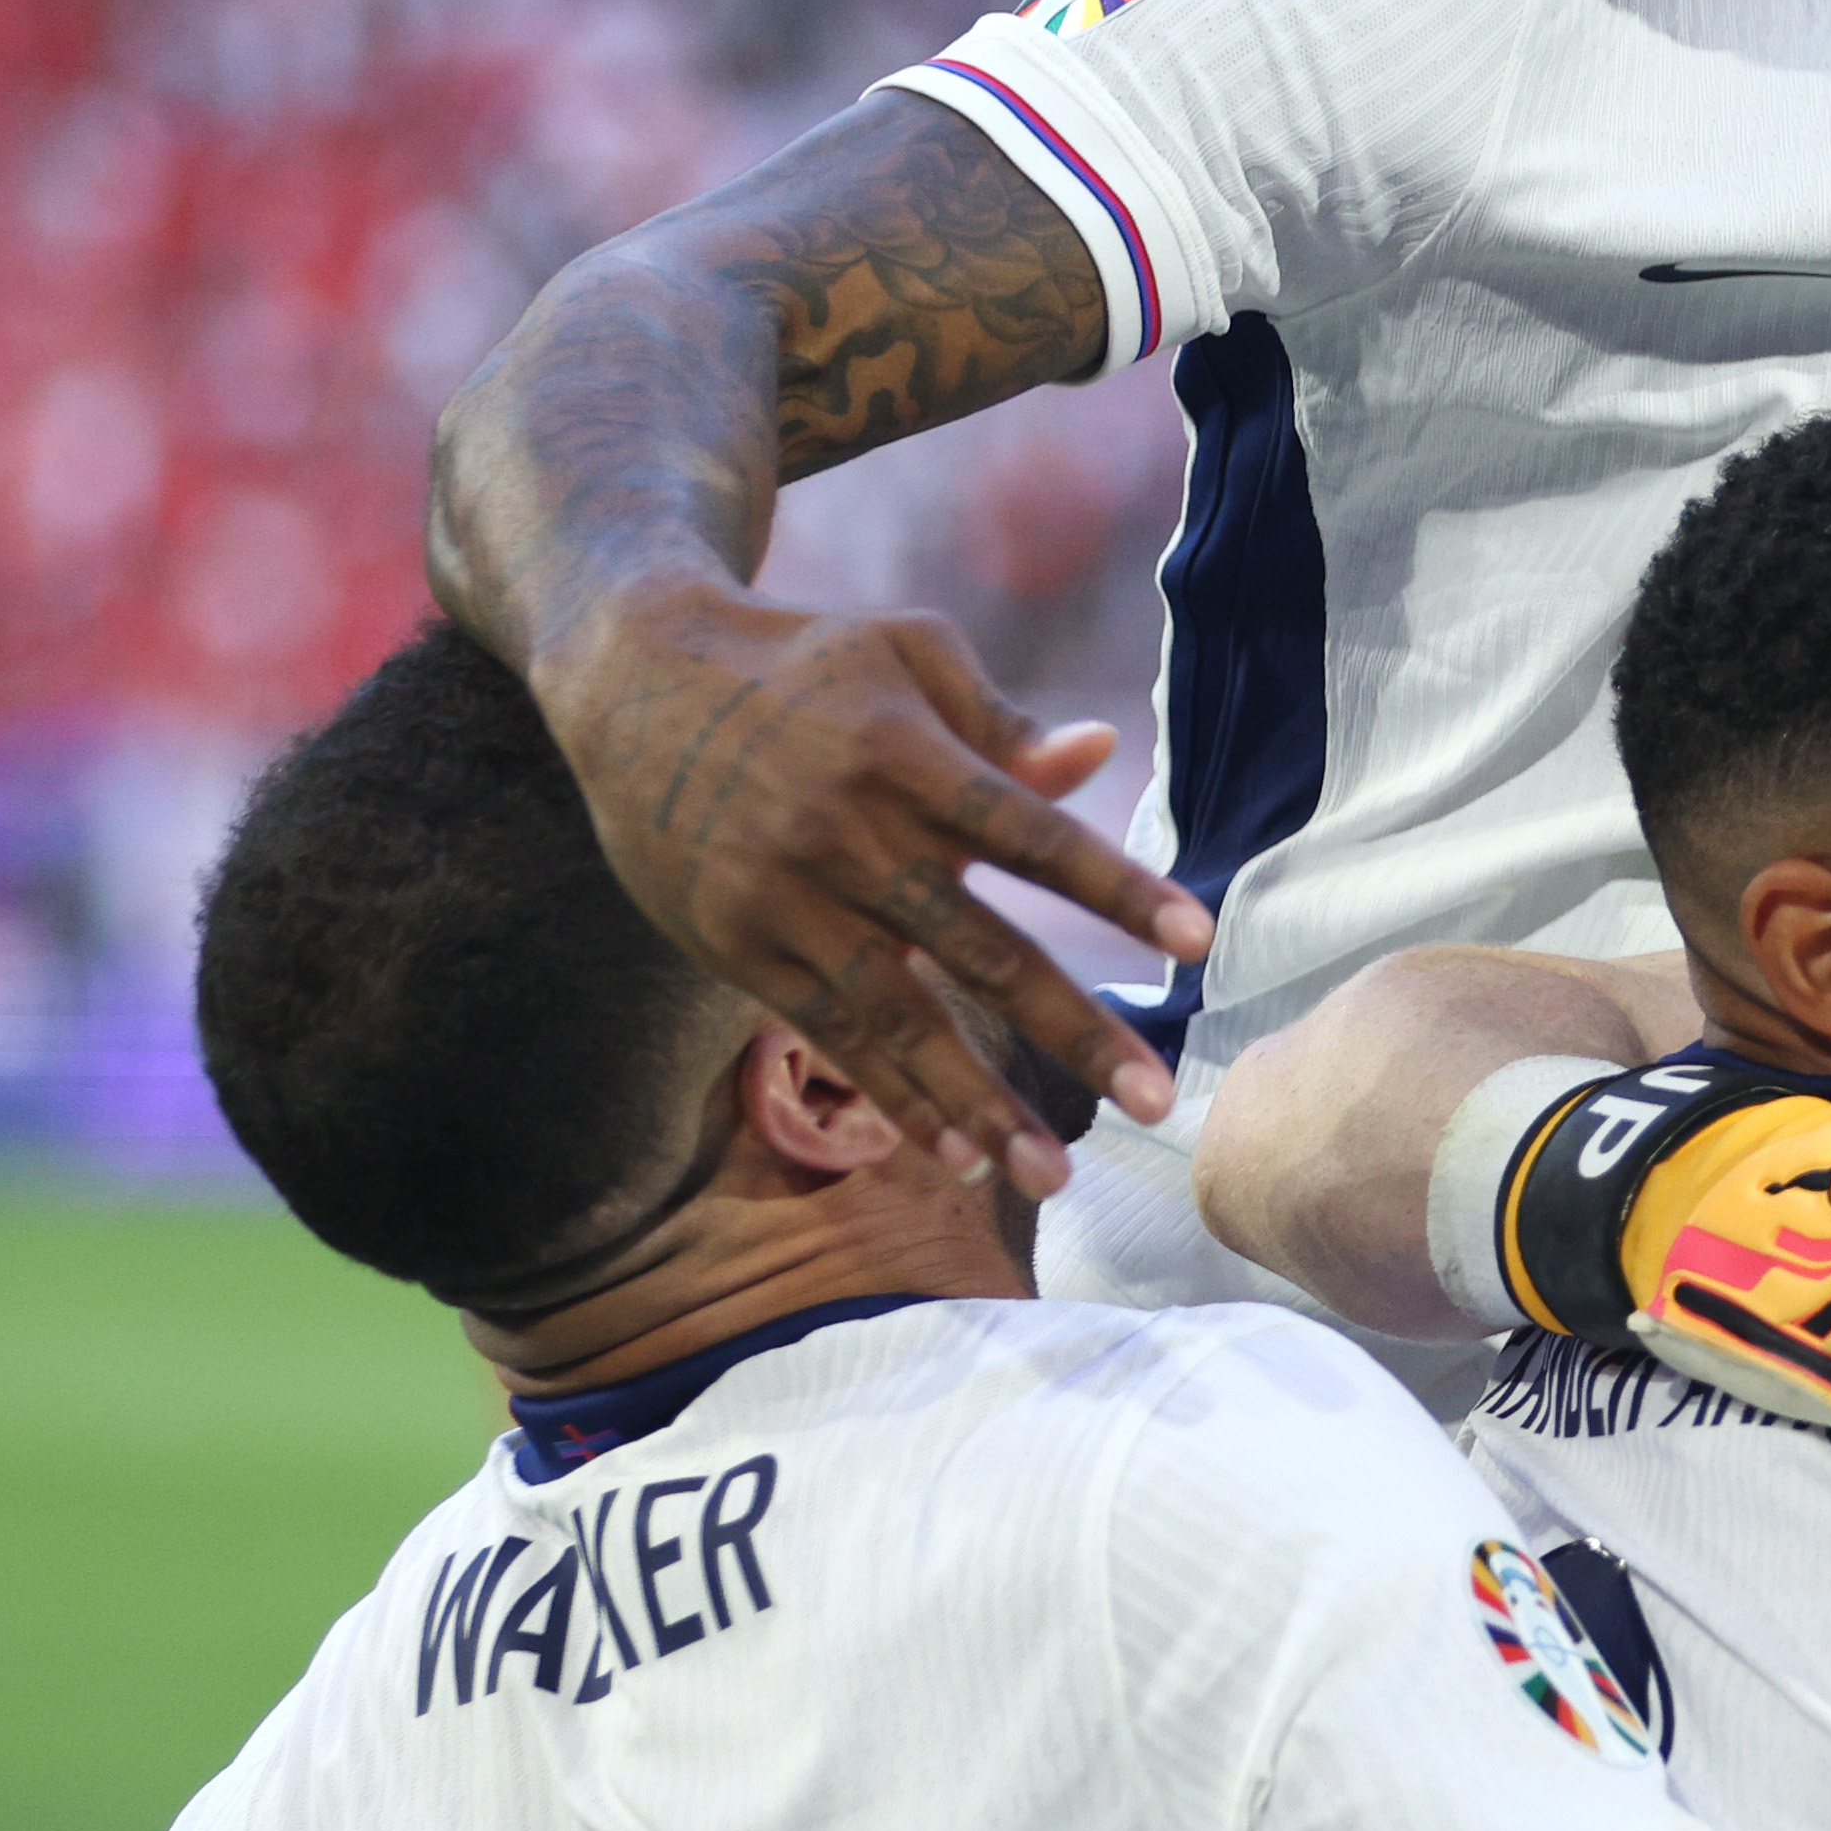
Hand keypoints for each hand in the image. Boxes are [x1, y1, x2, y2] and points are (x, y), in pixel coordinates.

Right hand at [528, 572, 1207, 1193]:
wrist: (633, 675)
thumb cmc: (800, 659)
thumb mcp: (902, 655)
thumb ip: (1000, 721)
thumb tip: (1102, 755)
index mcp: (906, 754)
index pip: (1031, 834)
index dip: (1116, 889)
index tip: (1197, 940)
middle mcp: (850, 834)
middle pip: (980, 948)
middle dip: (1072, 1031)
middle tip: (1155, 1101)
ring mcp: (789, 897)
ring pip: (901, 1019)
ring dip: (980, 1103)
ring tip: (1051, 1176)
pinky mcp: (740, 943)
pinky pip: (831, 1035)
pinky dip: (892, 1098)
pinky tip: (955, 1158)